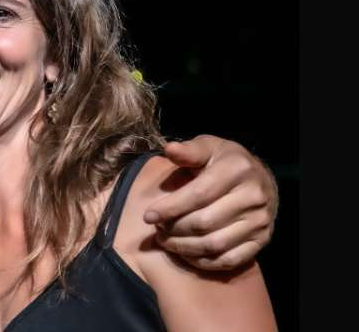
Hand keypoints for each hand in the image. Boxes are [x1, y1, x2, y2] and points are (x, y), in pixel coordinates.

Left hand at [143, 135, 277, 270]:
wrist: (261, 179)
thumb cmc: (225, 161)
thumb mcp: (209, 147)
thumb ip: (189, 151)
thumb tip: (169, 149)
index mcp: (237, 169)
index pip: (198, 194)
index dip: (170, 208)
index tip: (148, 216)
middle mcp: (253, 197)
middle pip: (204, 222)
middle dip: (173, 228)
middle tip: (157, 228)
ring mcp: (259, 222)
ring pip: (214, 244)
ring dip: (183, 247)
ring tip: (165, 240)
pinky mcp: (262, 241)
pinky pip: (229, 260)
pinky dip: (203, 262)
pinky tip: (185, 253)